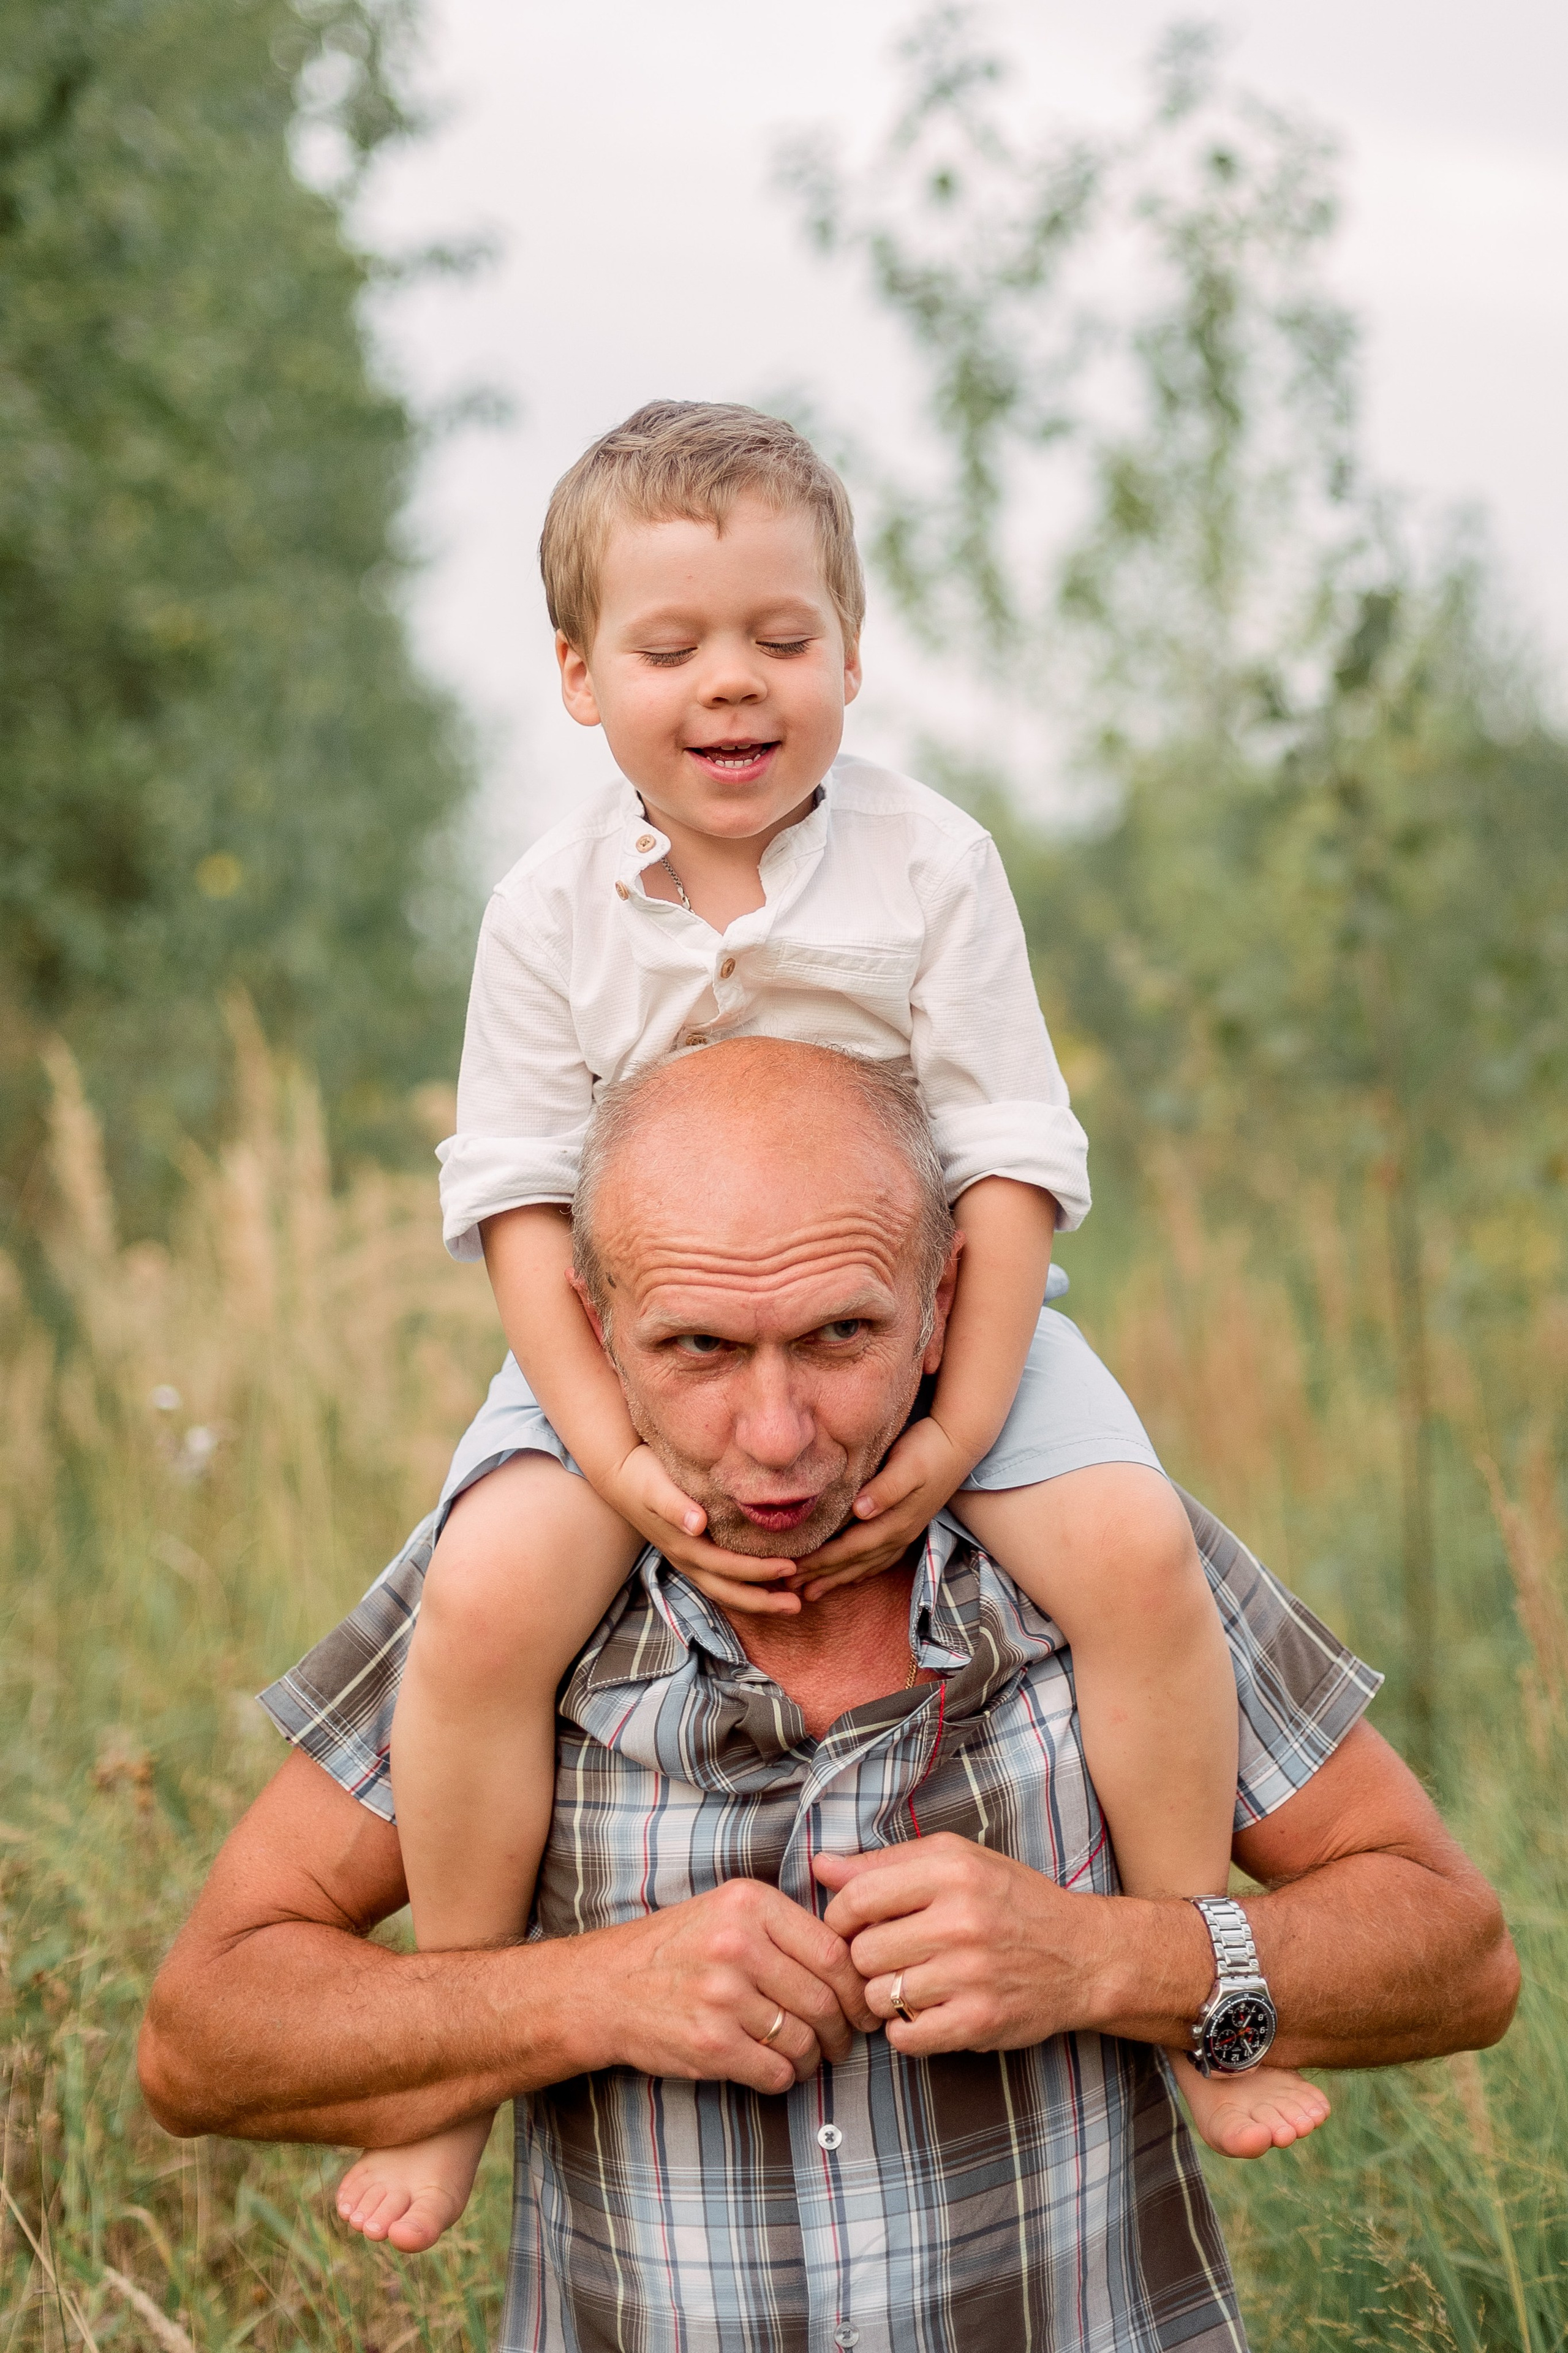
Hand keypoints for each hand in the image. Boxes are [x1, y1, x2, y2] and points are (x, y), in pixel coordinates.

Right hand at [590, 1879, 878, 2094]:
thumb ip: (784, 1925)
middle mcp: (737, 1945)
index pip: (833, 1952)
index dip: (857, 1988)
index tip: (862, 2006)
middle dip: (843, 2030)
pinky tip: (777, 2069)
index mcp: (750, 1904)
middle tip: (843, 2042)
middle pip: (823, 2000)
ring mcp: (722, 1997)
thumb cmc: (675, 1949)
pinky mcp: (709, 2044)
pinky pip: (775, 2072)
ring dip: (814, 2058)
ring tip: (808, 2057)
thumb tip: (855, 1960)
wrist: (604, 1987)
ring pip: (803, 2041)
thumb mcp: (727, 1909)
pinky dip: (785, 2078)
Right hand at [602, 1443, 804, 1616]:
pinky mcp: (691, 1553)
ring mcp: (688, 1560)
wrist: (620, 1475)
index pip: (728, 1568)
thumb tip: (696, 1525)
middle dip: (763, 1601)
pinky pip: (721, 1580)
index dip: (759, 1571)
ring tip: (789, 1601)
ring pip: (725, 1590)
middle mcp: (687, 1560)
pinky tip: (767, 1583)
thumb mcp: (657, 1487)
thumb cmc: (644, 1476)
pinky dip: (745, 1586)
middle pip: (729, 1592)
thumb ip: (675, 1506)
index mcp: (685, 1547)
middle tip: (797, 1604)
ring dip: (757, 1599)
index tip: (790, 1567)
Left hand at [793, 1417, 969, 1600]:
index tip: (792, 1570)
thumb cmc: (929, 1448)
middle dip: (823, 1576)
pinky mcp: (908, 1524)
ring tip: (814, 1592)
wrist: (960, 1442)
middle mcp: (899, 1534)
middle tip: (792, 1589)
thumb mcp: (907, 1464)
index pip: (849, 1548)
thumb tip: (860, 1510)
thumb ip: (886, 1489)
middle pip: (854, 1563)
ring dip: (839, 1579)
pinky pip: (881, 1558)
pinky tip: (853, 1576)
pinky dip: (863, 1570)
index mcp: (894, 1522)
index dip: (820, 1561)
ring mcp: (906, 1532)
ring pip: (866, 1564)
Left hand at [814, 1835, 1115, 2056]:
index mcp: (952, 1870)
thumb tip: (820, 1866)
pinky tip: (922, 2012)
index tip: (850, 1926)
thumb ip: (885, 1863)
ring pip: (879, 1996)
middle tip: (888, 1957)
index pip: (857, 1897)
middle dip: (866, 1958)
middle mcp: (962, 1920)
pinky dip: (903, 2030)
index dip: (840, 1917)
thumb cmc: (1010, 1902)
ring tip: (909, 1983)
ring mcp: (971, 1974)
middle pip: (863, 1952)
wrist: (1083, 1956)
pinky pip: (905, 2036)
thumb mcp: (956, 1861)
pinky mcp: (979, 2021)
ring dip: (884, 1996)